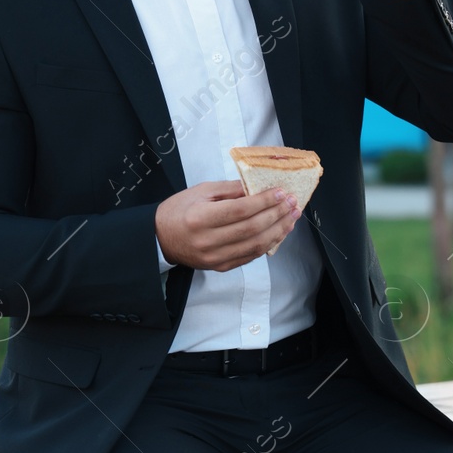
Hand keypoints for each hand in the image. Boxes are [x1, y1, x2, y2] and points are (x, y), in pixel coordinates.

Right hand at [155, 180, 299, 271]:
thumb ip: (231, 189)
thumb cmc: (179, 210)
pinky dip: (267, 244)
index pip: (240, 210)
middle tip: (292, 202)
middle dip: (277, 214)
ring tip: (292, 217)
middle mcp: (207, 240)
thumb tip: (258, 186)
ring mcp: (214, 257)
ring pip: (255, 245)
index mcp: (200, 218)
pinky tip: (278, 232)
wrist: (160, 238)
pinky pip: (249, 256)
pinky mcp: (220, 267)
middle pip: (251, 229)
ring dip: (278, 231)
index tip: (281, 192)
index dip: (264, 202)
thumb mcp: (201, 191)